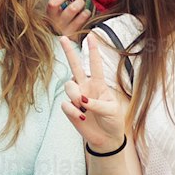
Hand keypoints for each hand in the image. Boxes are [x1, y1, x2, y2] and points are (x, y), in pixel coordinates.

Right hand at [46, 0, 92, 38]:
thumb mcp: (60, 1)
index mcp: (50, 13)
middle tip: (80, 1)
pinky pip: (87, 24)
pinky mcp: (76, 37)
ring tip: (84, 9)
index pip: (53, 4)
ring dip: (85, 10)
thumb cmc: (61, 14)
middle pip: (71, 10)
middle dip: (78, 2)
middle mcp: (57, 24)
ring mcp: (67, 32)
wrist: (63, 35)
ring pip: (81, 16)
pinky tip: (85, 16)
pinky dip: (88, 17)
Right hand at [59, 34, 125, 154]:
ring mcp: (76, 98)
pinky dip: (73, 111)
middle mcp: (86, 87)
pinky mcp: (70, 110)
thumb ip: (97, 103)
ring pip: (68, 85)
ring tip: (82, 106)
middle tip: (62, 37)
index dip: (93, 51)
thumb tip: (81, 100)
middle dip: (69, 52)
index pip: (95, 65)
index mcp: (99, 84)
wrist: (106, 139)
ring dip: (74, 94)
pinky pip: (65, 104)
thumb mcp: (111, 110)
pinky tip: (81, 117)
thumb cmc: (112, 121)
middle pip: (75, 66)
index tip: (91, 36)